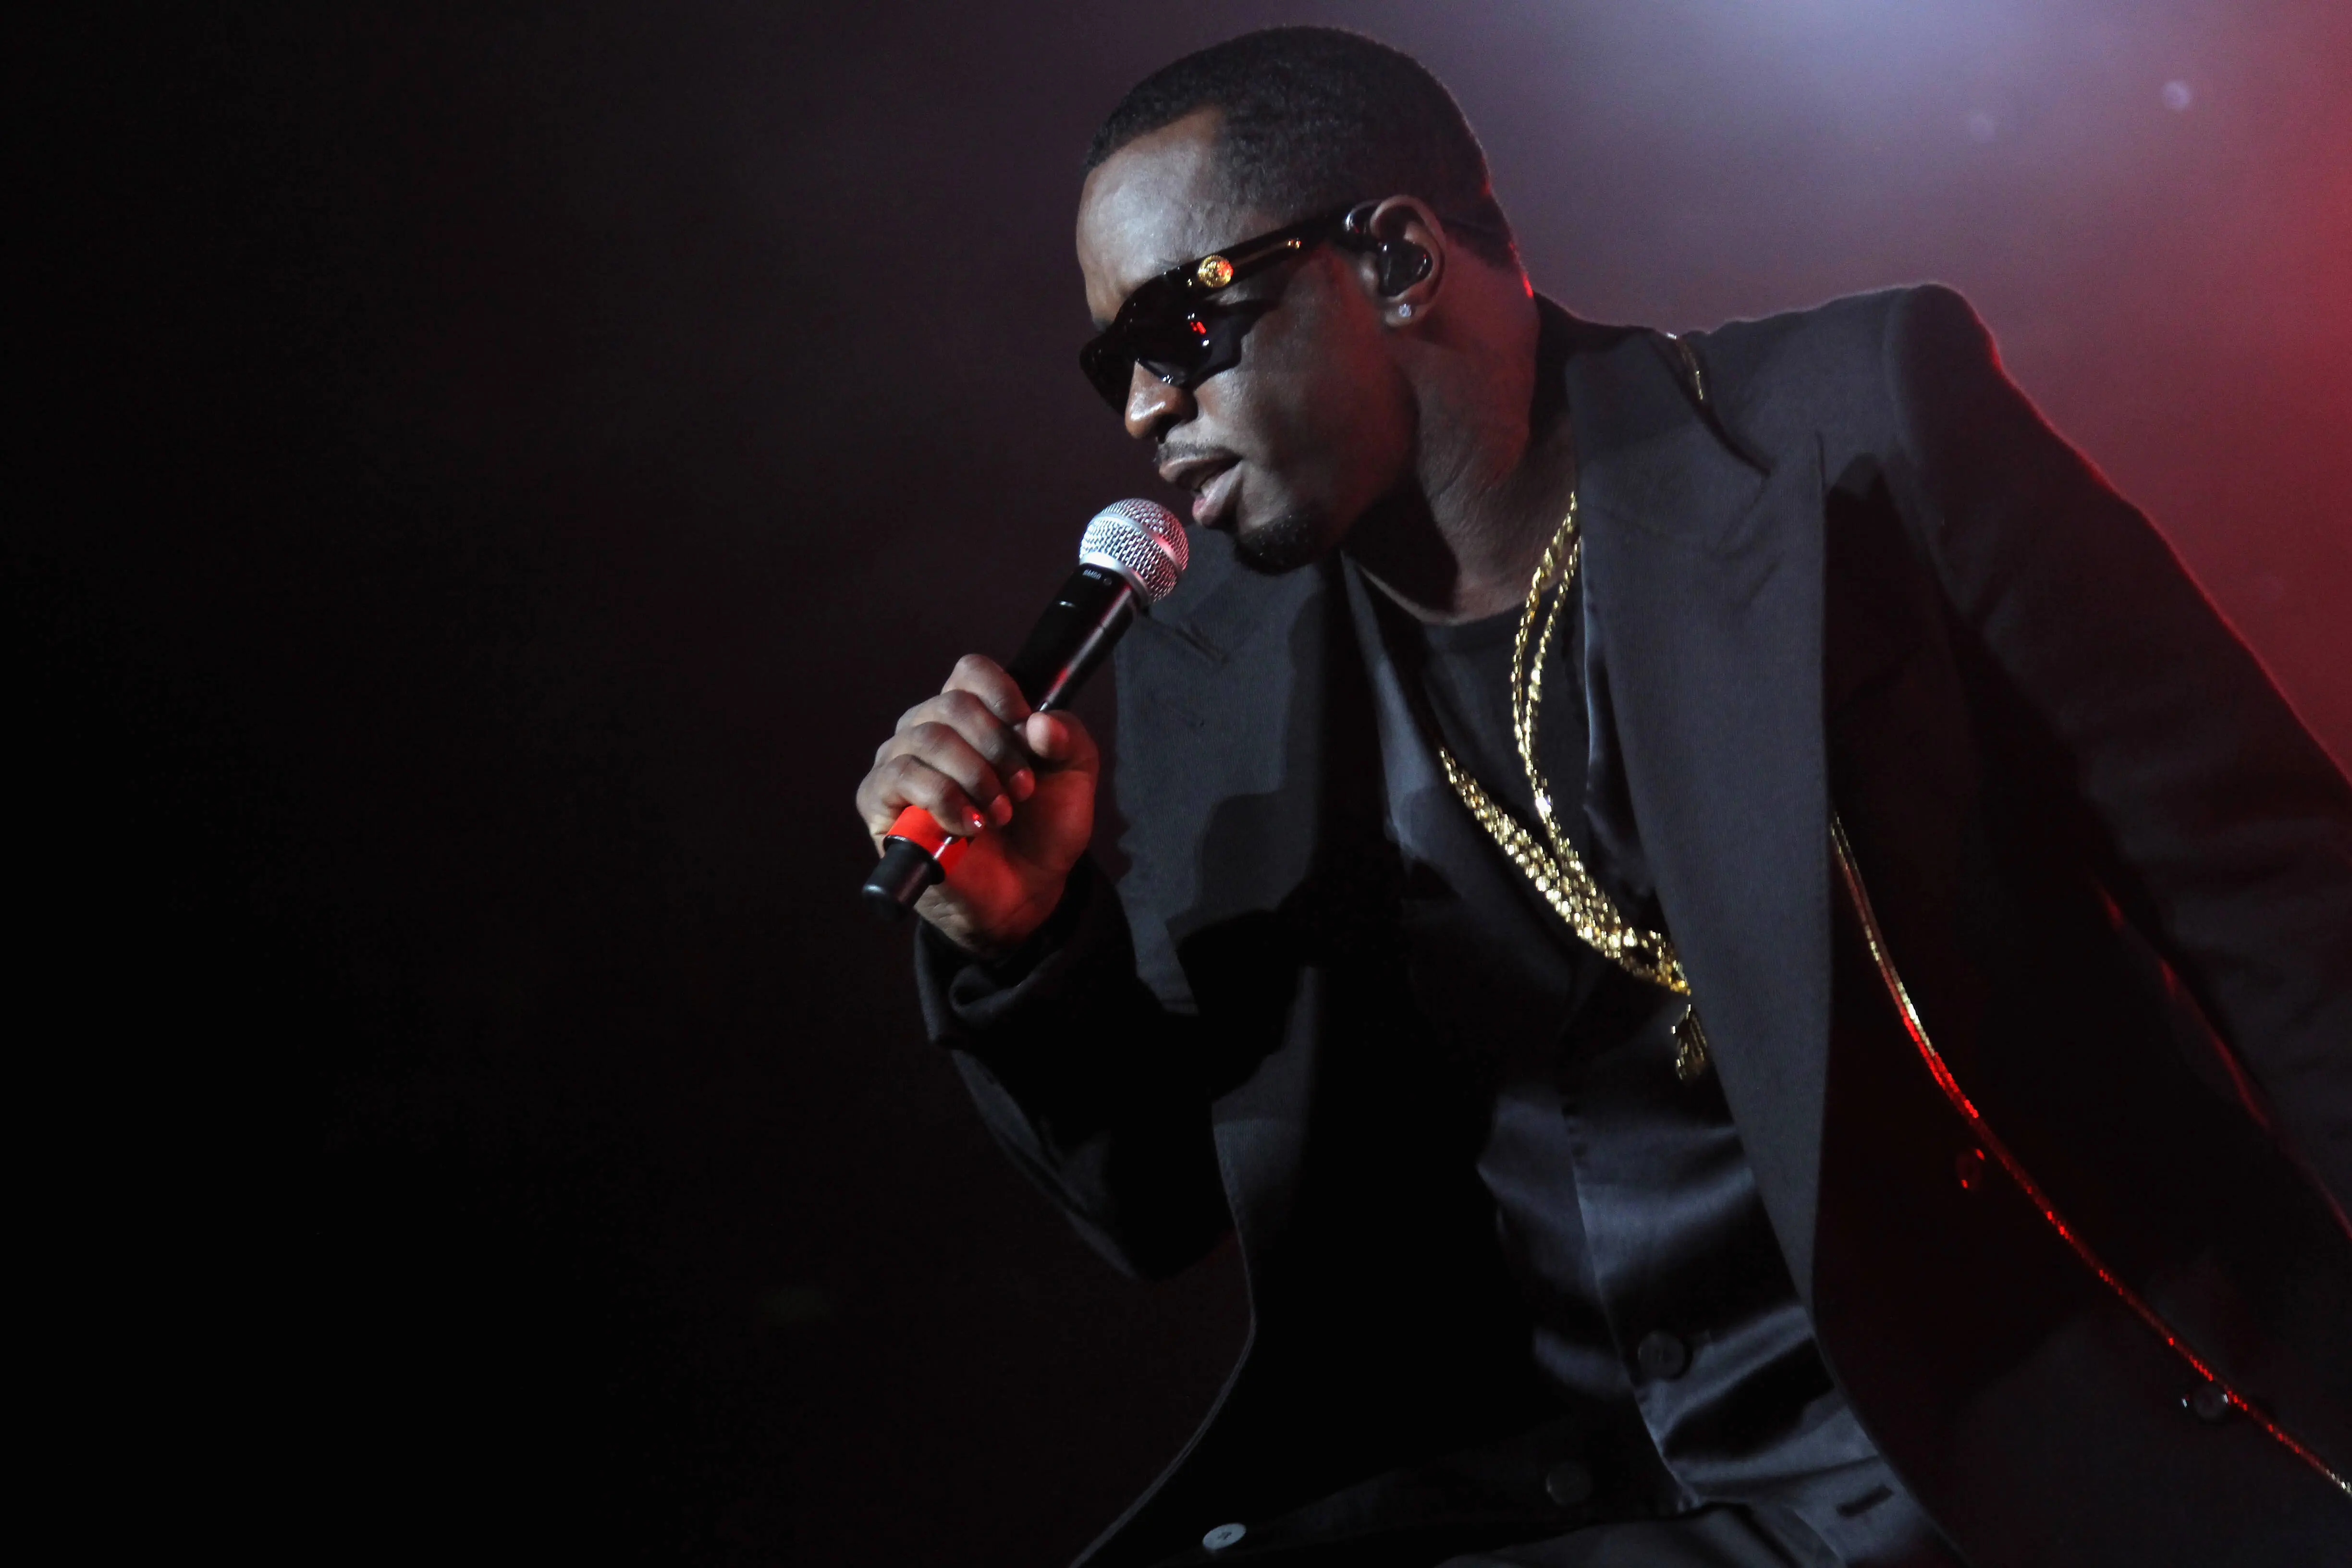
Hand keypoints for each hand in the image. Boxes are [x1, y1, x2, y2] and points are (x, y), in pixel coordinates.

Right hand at [855, 654, 1098, 954]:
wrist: (1025, 890)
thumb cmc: (1042, 827)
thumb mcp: (1074, 777)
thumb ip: (1067, 739)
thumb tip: (1039, 722)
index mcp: (970, 714)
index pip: (969, 672)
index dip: (1002, 693)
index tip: (1028, 731)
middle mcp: (927, 730)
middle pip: (951, 706)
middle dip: (997, 748)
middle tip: (1022, 789)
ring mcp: (898, 763)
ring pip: (928, 739)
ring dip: (975, 777)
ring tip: (999, 814)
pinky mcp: (878, 801)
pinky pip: (901, 776)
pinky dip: (943, 799)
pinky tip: (968, 826)